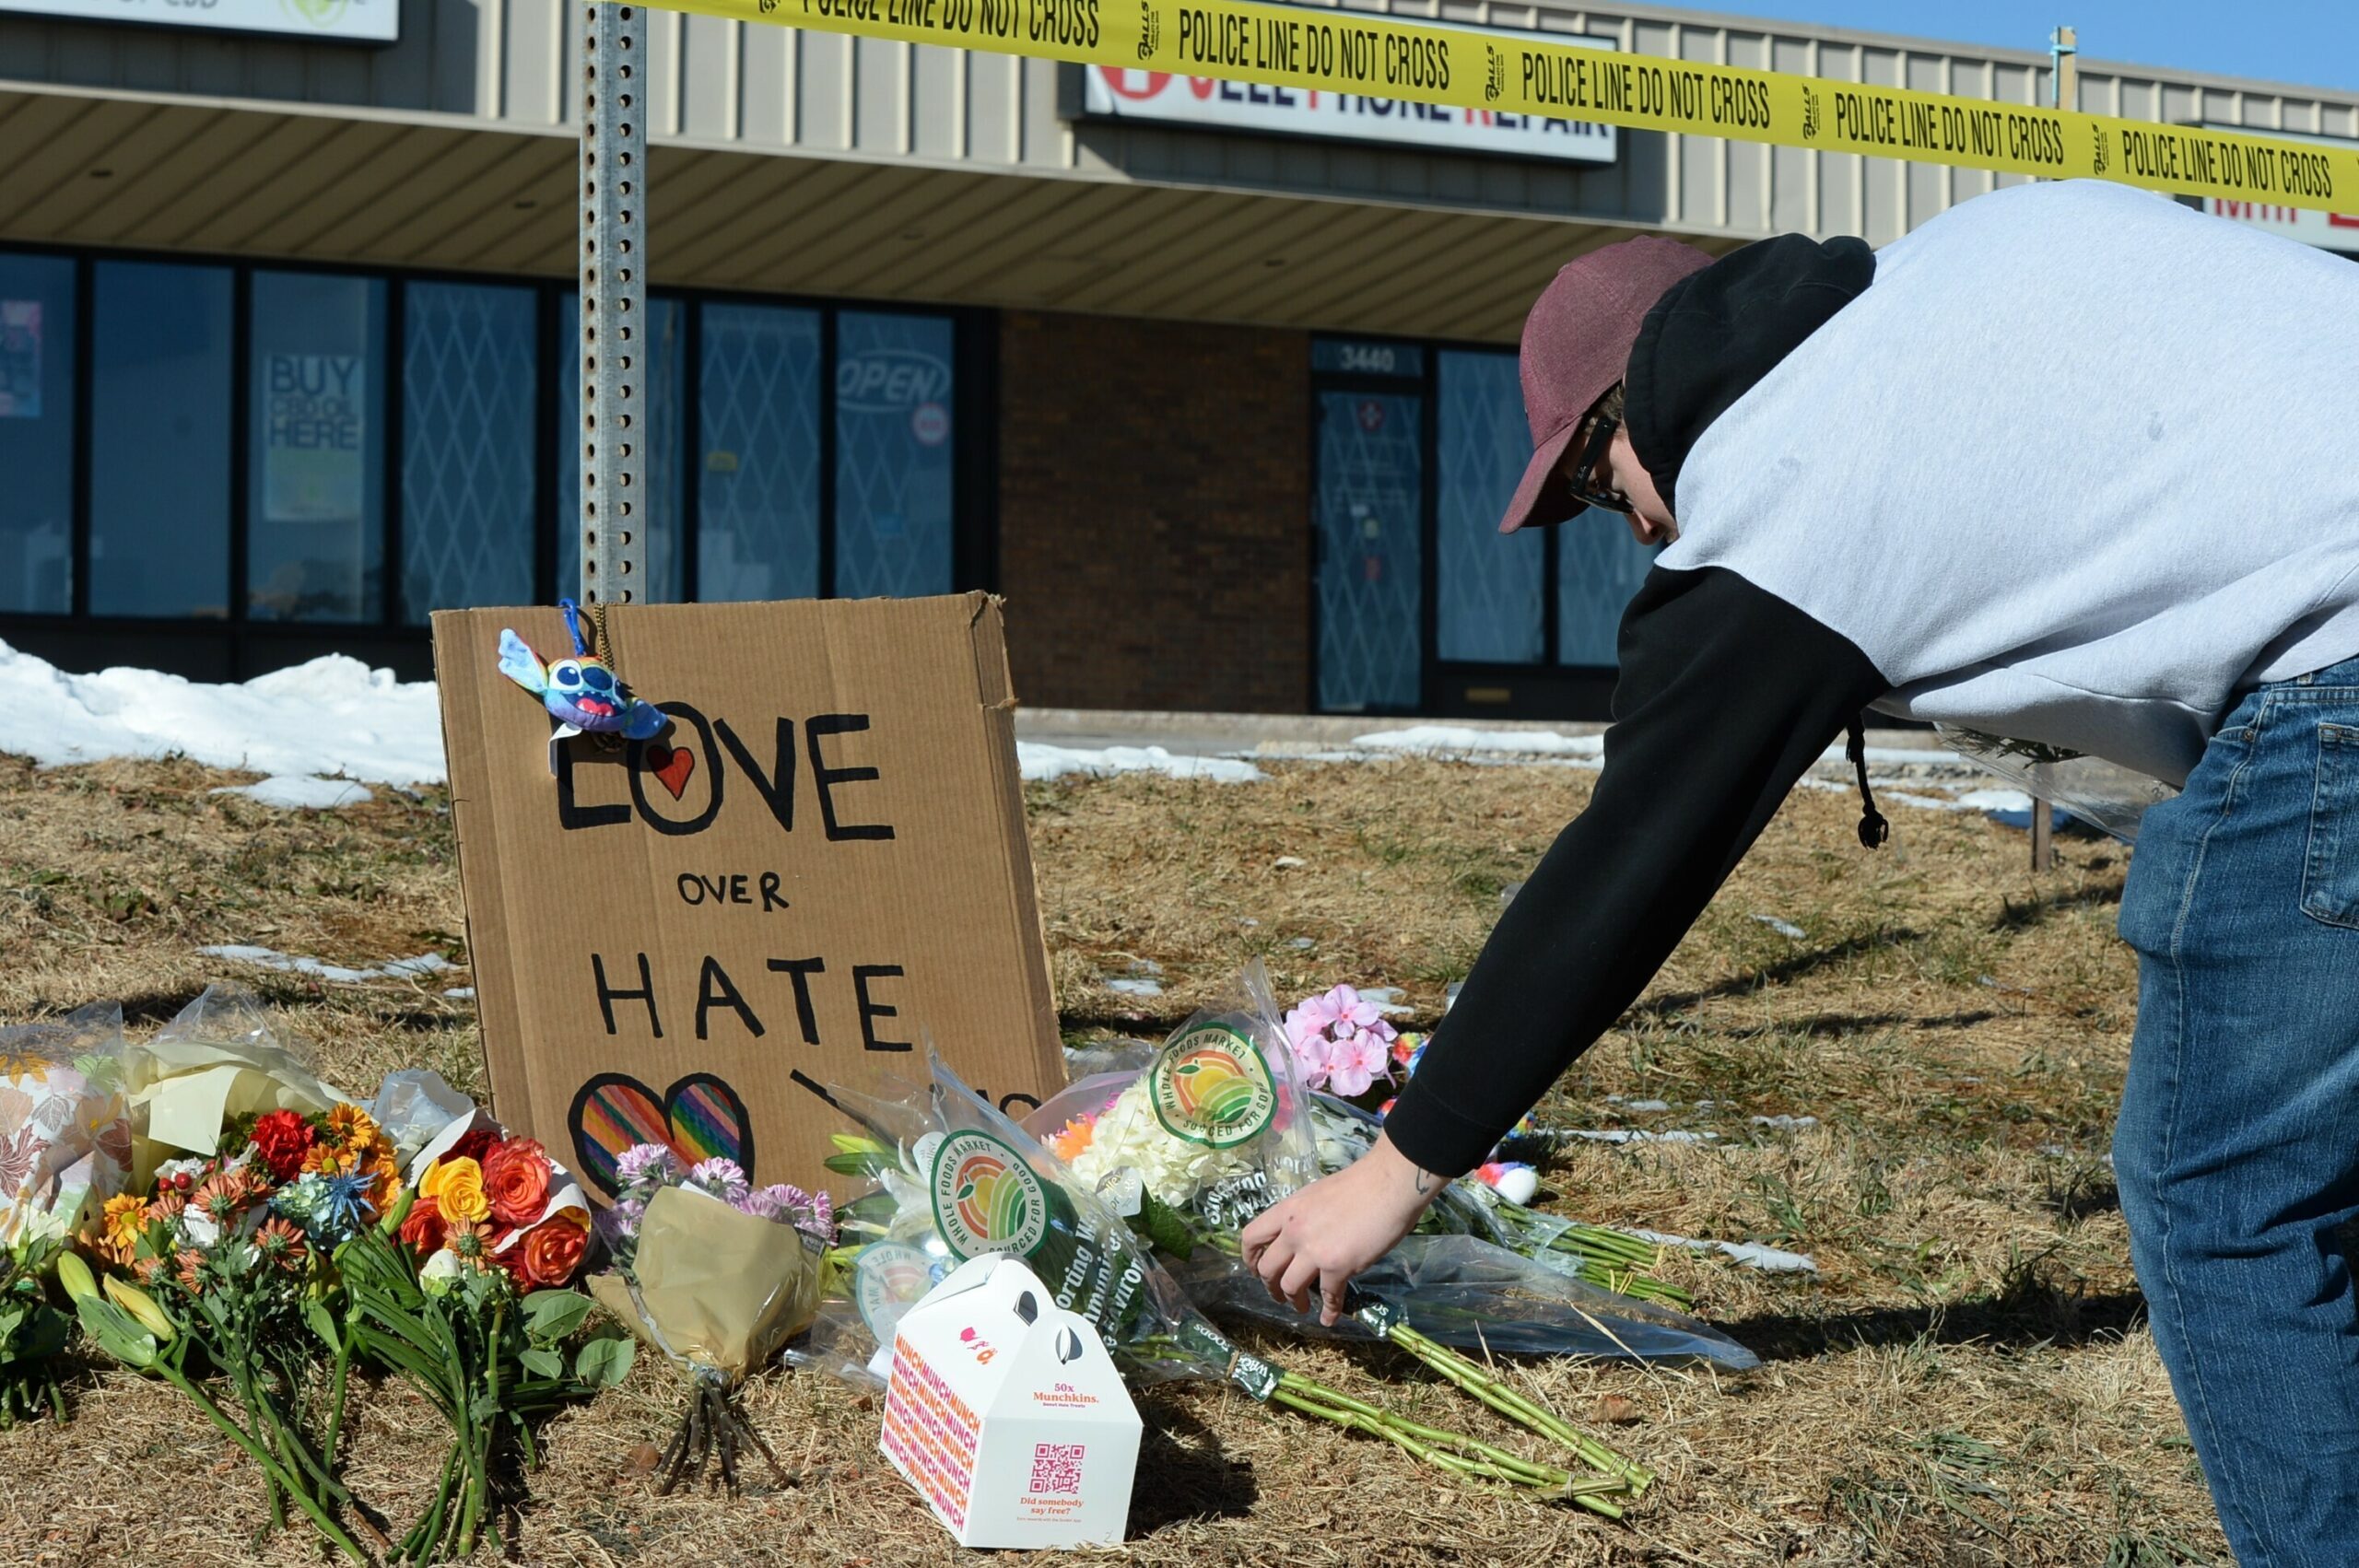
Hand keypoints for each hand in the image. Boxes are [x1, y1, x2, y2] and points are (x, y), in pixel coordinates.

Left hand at [1238, 1132, 1443, 1325]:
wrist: (1388, 1184)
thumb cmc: (1359, 1183)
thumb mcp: (1317, 1195)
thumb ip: (1303, 1217)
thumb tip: (1303, 1236)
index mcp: (1287, 1210)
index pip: (1251, 1237)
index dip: (1250, 1258)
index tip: (1255, 1271)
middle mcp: (1294, 1232)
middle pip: (1267, 1268)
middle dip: (1270, 1287)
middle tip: (1279, 1295)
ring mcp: (1314, 1251)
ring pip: (1290, 1286)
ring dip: (1294, 1301)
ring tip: (1301, 1307)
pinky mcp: (1338, 1267)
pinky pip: (1329, 1297)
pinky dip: (1329, 1312)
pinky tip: (1329, 1319)